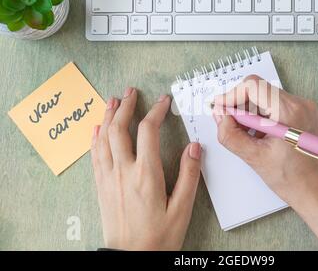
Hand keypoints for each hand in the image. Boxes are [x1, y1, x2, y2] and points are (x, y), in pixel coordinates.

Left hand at [91, 88, 201, 250]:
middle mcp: (123, 172)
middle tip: (130, 92)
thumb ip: (189, 175)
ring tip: (112, 100)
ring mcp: (108, 178)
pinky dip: (95, 137)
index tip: (163, 101)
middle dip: (125, 107)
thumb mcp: (182, 209)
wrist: (130, 259)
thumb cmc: (158, 237)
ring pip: (103, 138)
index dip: (156, 111)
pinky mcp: (101, 186)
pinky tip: (96, 129)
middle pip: (119, 129)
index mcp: (146, 175)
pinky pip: (94, 155)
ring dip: (108, 116)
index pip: (148, 132)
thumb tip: (194, 146)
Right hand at [212, 75, 317, 203]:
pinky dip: (262, 118)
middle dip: (240, 106)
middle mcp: (300, 104)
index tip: (220, 108)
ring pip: (266, 98)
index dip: (232, 96)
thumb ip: (231, 135)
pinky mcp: (304, 114)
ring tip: (247, 136)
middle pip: (259, 90)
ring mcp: (304, 108)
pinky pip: (276, 107)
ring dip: (250, 113)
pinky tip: (260, 137)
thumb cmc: (294, 180)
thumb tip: (220, 116)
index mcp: (289, 111)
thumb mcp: (254, 158)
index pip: (253, 86)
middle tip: (230, 125)